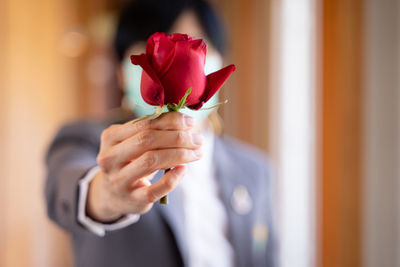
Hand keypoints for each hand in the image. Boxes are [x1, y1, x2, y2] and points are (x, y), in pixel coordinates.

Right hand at [86, 112, 202, 221]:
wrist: (112, 195)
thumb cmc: (129, 162)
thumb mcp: (132, 143)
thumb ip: (152, 131)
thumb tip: (184, 122)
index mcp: (111, 137)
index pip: (144, 124)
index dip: (170, 121)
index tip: (190, 122)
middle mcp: (110, 158)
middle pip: (147, 140)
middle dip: (178, 137)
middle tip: (198, 139)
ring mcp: (119, 180)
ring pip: (151, 161)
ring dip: (180, 154)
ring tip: (197, 152)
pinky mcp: (132, 200)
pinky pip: (155, 189)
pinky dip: (172, 178)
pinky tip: (183, 170)